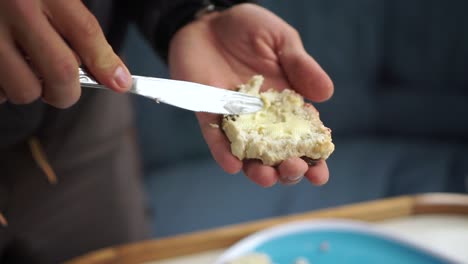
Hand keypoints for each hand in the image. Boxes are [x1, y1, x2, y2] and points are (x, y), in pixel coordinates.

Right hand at [0, 0, 131, 107]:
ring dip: (31, 90)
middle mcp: (13, 6)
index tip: (120, 83)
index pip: (84, 31)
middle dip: (68, 91)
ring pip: (23, 89)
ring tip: (25, 71)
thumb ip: (75, 23)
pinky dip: (2, 88)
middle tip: (65, 89)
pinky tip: (3, 67)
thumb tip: (113, 71)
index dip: (106, 63)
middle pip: (60, 71)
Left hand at [169, 4, 332, 186]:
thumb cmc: (248, 27)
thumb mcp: (281, 41)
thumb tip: (327, 94)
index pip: (303, 137)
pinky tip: (233, 165)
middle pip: (277, 154)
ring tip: (266, 176)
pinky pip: (216, 139)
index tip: (320, 175)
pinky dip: (223, 153)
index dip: (313, 158)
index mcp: (285, 103)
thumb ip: (301, 66)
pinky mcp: (209, 114)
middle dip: (287, 169)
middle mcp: (261, 118)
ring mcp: (235, 119)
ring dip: (258, 171)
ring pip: (247, 155)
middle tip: (293, 169)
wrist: (208, 20)